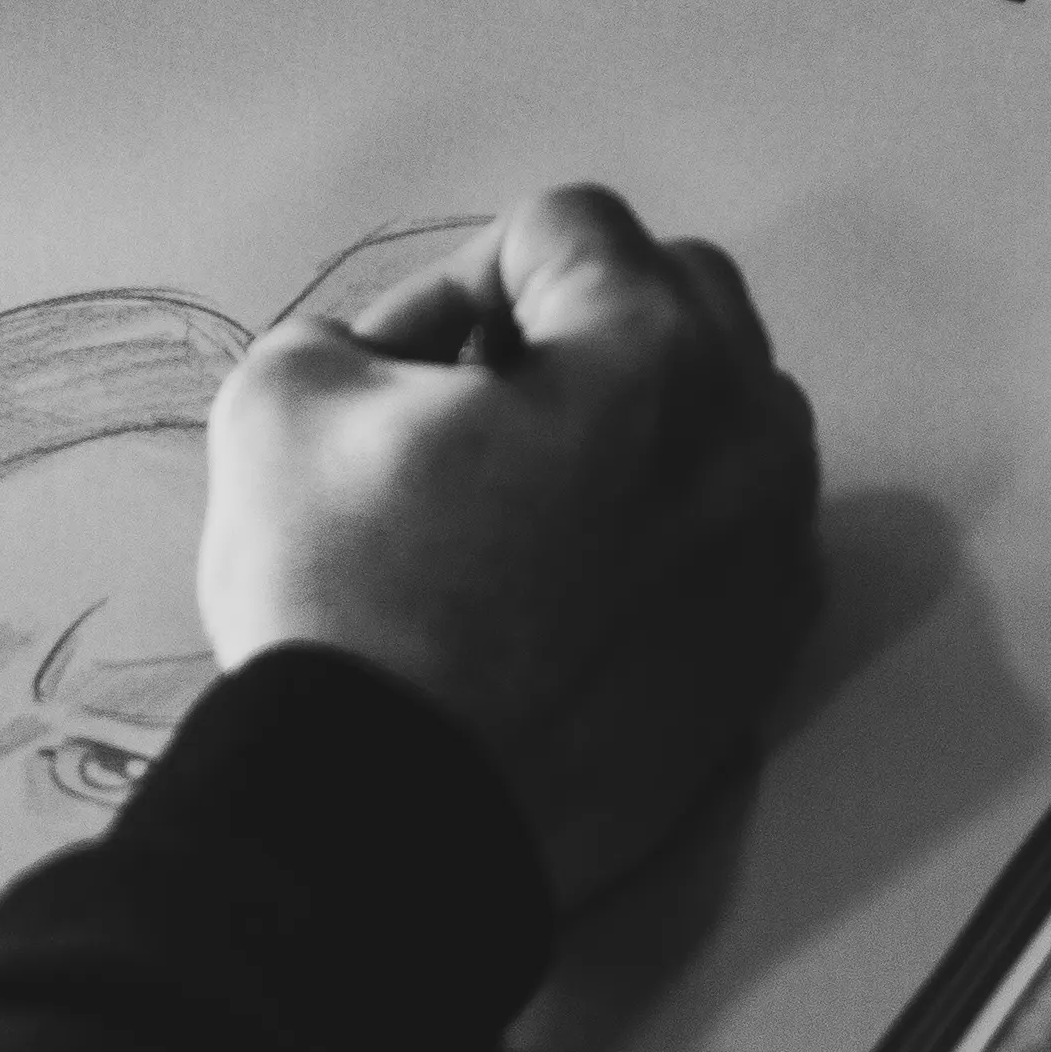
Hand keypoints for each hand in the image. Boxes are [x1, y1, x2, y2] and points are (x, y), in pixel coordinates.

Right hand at [198, 184, 822, 909]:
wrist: (393, 822)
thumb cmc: (346, 614)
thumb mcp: (280, 406)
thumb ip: (349, 335)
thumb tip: (390, 364)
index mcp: (652, 354)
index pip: (566, 229)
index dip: (454, 281)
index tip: (396, 372)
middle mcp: (748, 441)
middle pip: (682, 299)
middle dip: (572, 324)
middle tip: (466, 410)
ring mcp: (770, 554)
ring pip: (723, 417)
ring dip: (632, 421)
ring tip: (518, 499)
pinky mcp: (761, 652)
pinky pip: (728, 533)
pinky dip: (660, 527)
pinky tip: (560, 583)